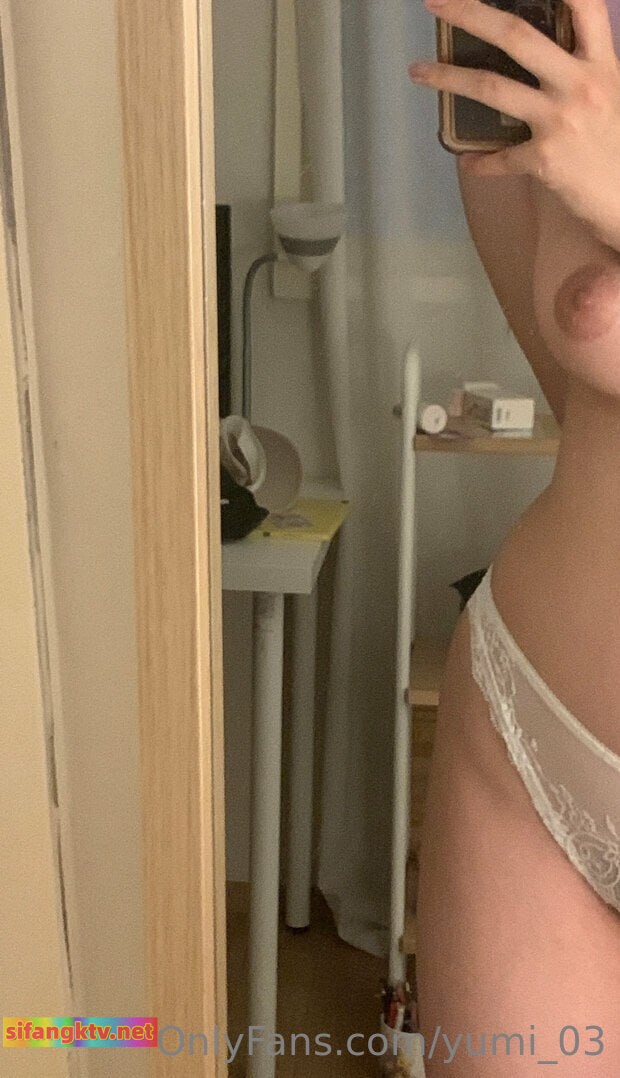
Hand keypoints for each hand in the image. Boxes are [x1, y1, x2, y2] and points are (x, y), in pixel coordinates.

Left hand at [409, 0, 619, 248]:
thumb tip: (537, 54)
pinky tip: (467, 161)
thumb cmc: (615, 144)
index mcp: (600, 62)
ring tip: (418, 72)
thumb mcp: (610, 93)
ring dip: (448, 78)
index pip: (584, 6)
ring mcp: (560, 120)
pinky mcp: (544, 159)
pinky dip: (480, 161)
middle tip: (435, 2)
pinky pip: (500, 157)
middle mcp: (580, 84)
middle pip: (517, 35)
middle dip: (470, 13)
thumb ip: (579, 67)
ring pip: (492, 87)